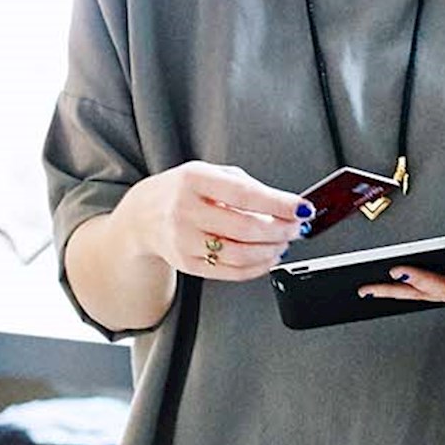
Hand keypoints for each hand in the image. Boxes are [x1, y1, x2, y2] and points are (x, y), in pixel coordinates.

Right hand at [112, 162, 307, 281]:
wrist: (142, 216)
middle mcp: (185, 211)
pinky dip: (257, 267)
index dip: (278, 204)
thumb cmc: (182, 191)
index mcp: (193, 180)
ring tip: (284, 241)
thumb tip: (284, 205)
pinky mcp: (187, 264)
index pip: (244, 195)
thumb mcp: (209, 173)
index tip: (302, 207)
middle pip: (245, 229)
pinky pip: (231, 272)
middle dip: (280, 230)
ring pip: (240, 255)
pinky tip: (268, 257)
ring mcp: (184, 241)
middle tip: (297, 227)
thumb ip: (245, 186)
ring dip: (272, 251)